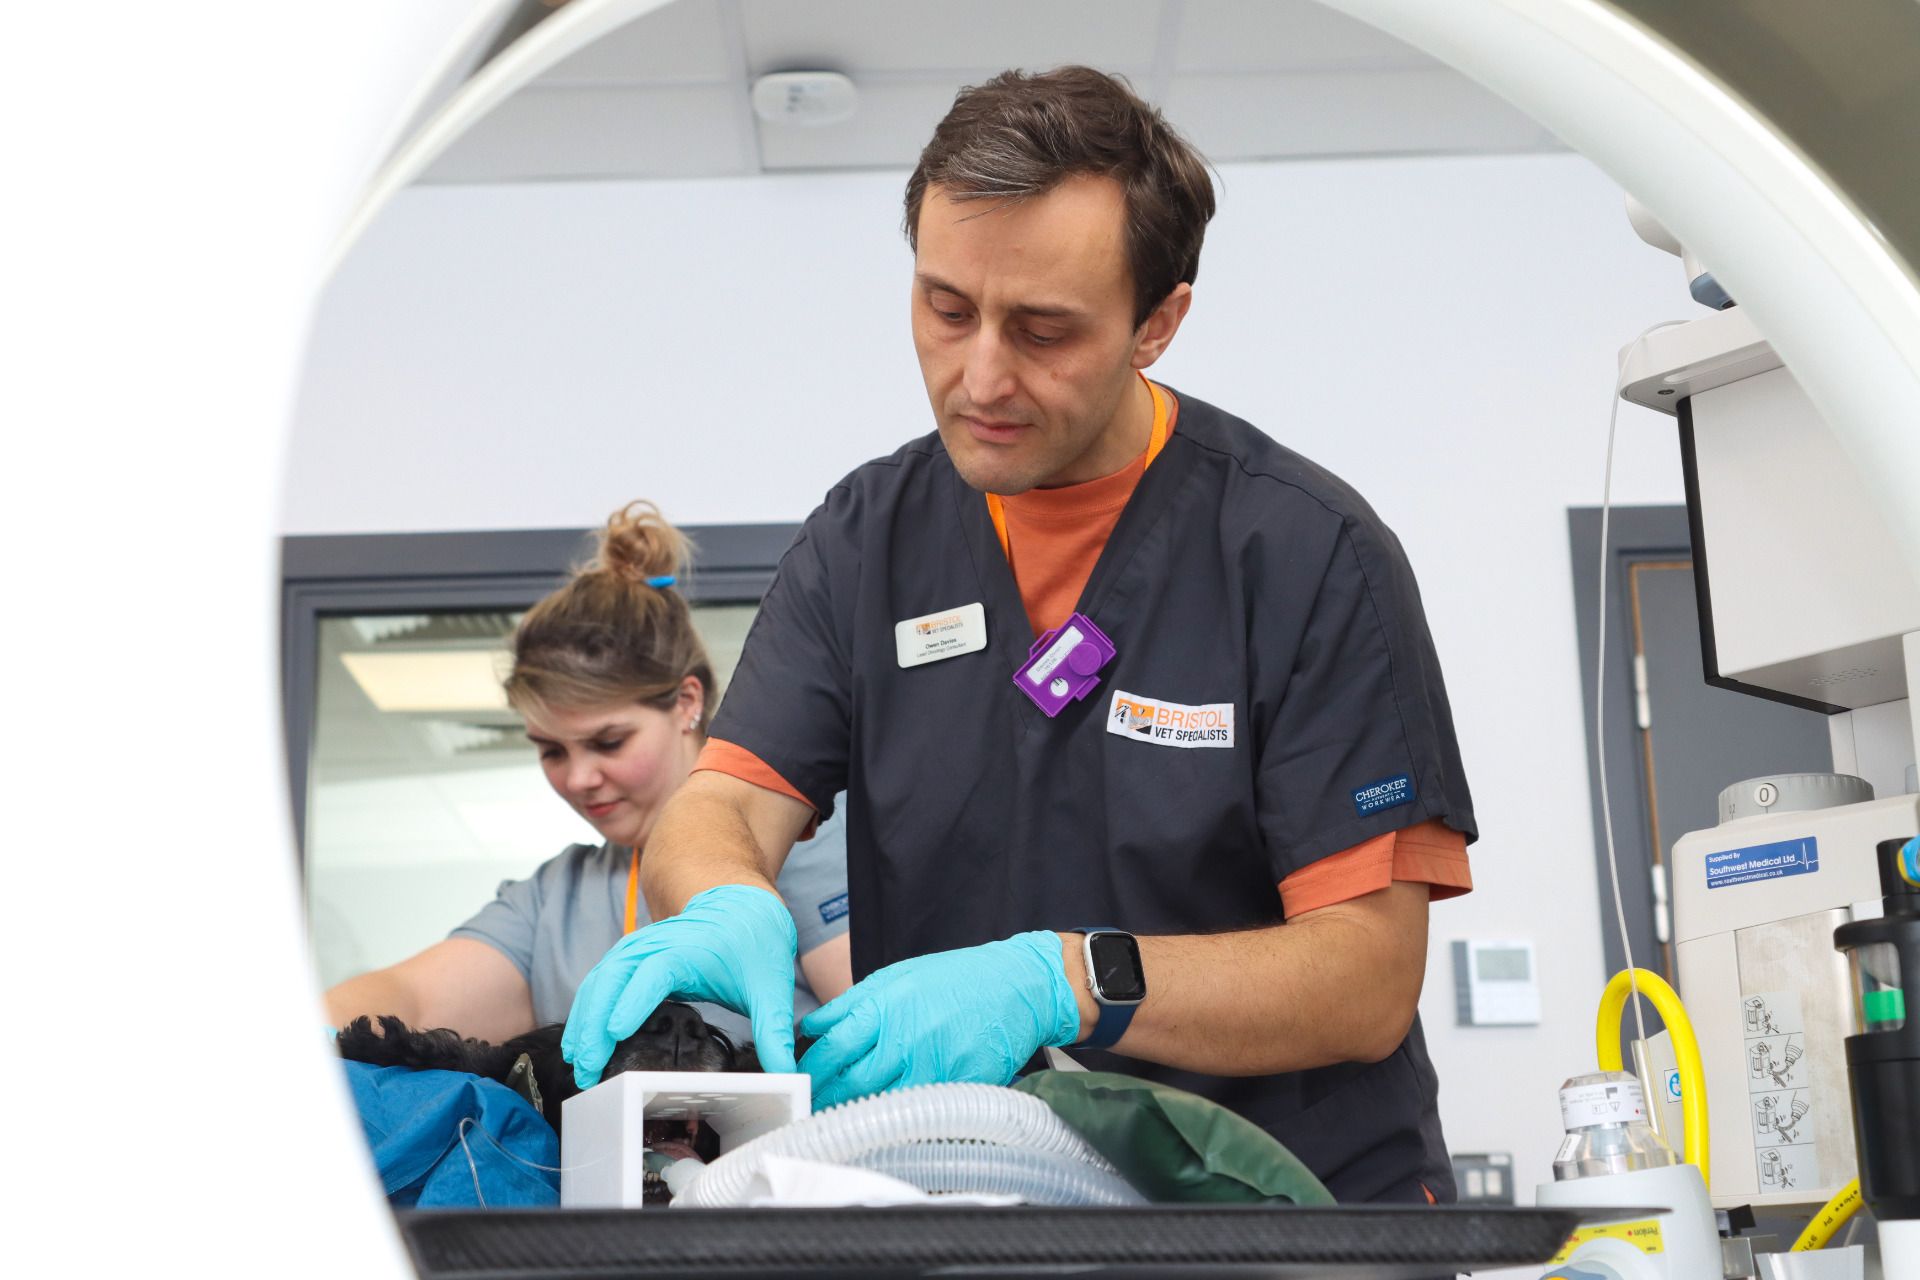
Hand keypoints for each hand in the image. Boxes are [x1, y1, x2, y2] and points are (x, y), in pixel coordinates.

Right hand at [562, 884, 798, 1086]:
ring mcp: (640, 947)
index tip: (614, 1032)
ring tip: (578, 1060)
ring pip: (601, 979)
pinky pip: (601, 978)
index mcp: (689, 948)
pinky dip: (588, 1006)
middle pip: (615, 978)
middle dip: (595, 1023)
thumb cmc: (755, 942)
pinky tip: (582, 1037)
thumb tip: (786, 1073)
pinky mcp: (632, 956)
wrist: (743, 905)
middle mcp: (657, 944)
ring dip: (584, 1017)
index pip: (653, 973)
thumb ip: (775, 1031)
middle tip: (588, 1067)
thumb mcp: (772, 986)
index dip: (632, 1002)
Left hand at [797, 931, 1079, 1108]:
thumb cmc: (955, 979)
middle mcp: (905, 1040)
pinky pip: (917, 1110)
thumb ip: (851, 1005)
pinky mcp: (957, 1087)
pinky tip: (880, 1122)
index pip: (831, 1049)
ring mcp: (933, 1067)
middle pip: (849, 1083)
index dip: (809, 1071)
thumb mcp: (896, 976)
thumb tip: (811, 1027)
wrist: (1015, 987)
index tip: (796, 1082)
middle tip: (805, 1110)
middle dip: (823, 1099)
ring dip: (853, 1114)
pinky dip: (895, 1118)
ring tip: (832, 1121)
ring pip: (879, 1104)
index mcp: (884, 1008)